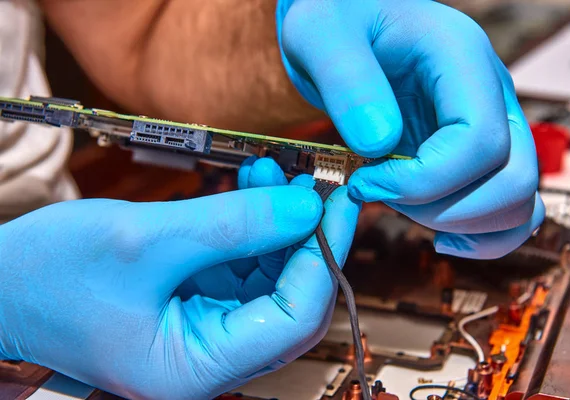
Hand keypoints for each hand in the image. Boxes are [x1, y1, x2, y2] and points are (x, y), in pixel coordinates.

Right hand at [0, 160, 359, 398]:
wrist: (0, 284)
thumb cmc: (44, 279)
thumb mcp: (142, 241)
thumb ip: (231, 225)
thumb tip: (304, 209)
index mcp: (193, 368)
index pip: (293, 320)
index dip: (323, 257)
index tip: (338, 205)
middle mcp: (207, 356)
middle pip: (290, 301)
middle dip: (305, 238)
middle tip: (315, 185)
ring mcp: (204, 327)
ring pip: (270, 279)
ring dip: (278, 224)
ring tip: (275, 174)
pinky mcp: (197, 300)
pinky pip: (243, 266)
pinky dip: (252, 226)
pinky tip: (252, 188)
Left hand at [277, 0, 543, 258]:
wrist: (349, 21)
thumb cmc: (336, 18)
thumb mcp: (320, 34)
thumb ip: (348, 81)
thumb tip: (380, 143)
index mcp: (461, 58)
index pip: (478, 141)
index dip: (423, 180)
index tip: (366, 182)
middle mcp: (489, 93)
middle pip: (511, 180)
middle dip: (441, 209)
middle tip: (380, 194)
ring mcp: (490, 124)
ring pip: (516, 201)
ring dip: (457, 222)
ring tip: (398, 205)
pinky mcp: (476, 152)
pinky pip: (509, 206)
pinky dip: (482, 235)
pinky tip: (439, 236)